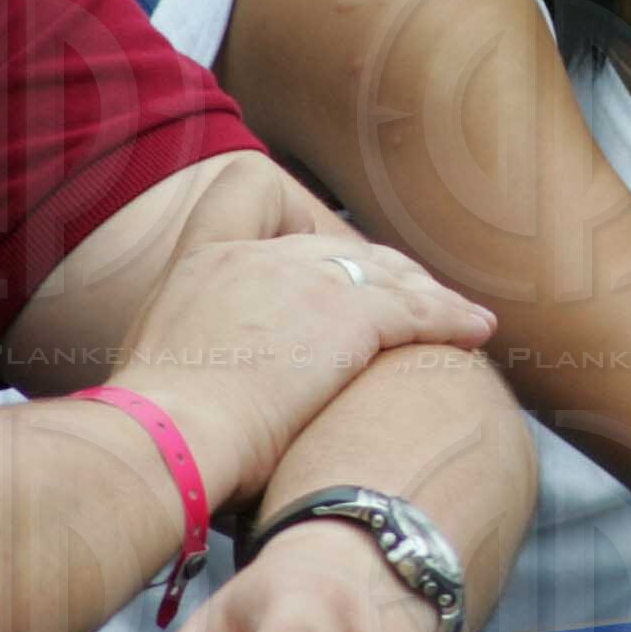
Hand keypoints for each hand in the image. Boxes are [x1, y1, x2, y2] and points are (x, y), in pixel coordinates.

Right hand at [121, 230, 496, 511]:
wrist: (161, 441)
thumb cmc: (154, 435)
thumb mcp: (159, 370)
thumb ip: (198, 355)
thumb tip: (211, 388)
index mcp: (203, 261)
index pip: (248, 190)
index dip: (289, 213)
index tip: (314, 250)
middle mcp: (257, 257)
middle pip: (337, 245)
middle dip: (378, 272)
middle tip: (409, 301)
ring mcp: (303, 281)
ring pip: (385, 274)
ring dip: (426, 296)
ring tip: (456, 316)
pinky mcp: (347, 317)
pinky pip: (418, 311)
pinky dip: (452, 320)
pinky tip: (476, 332)